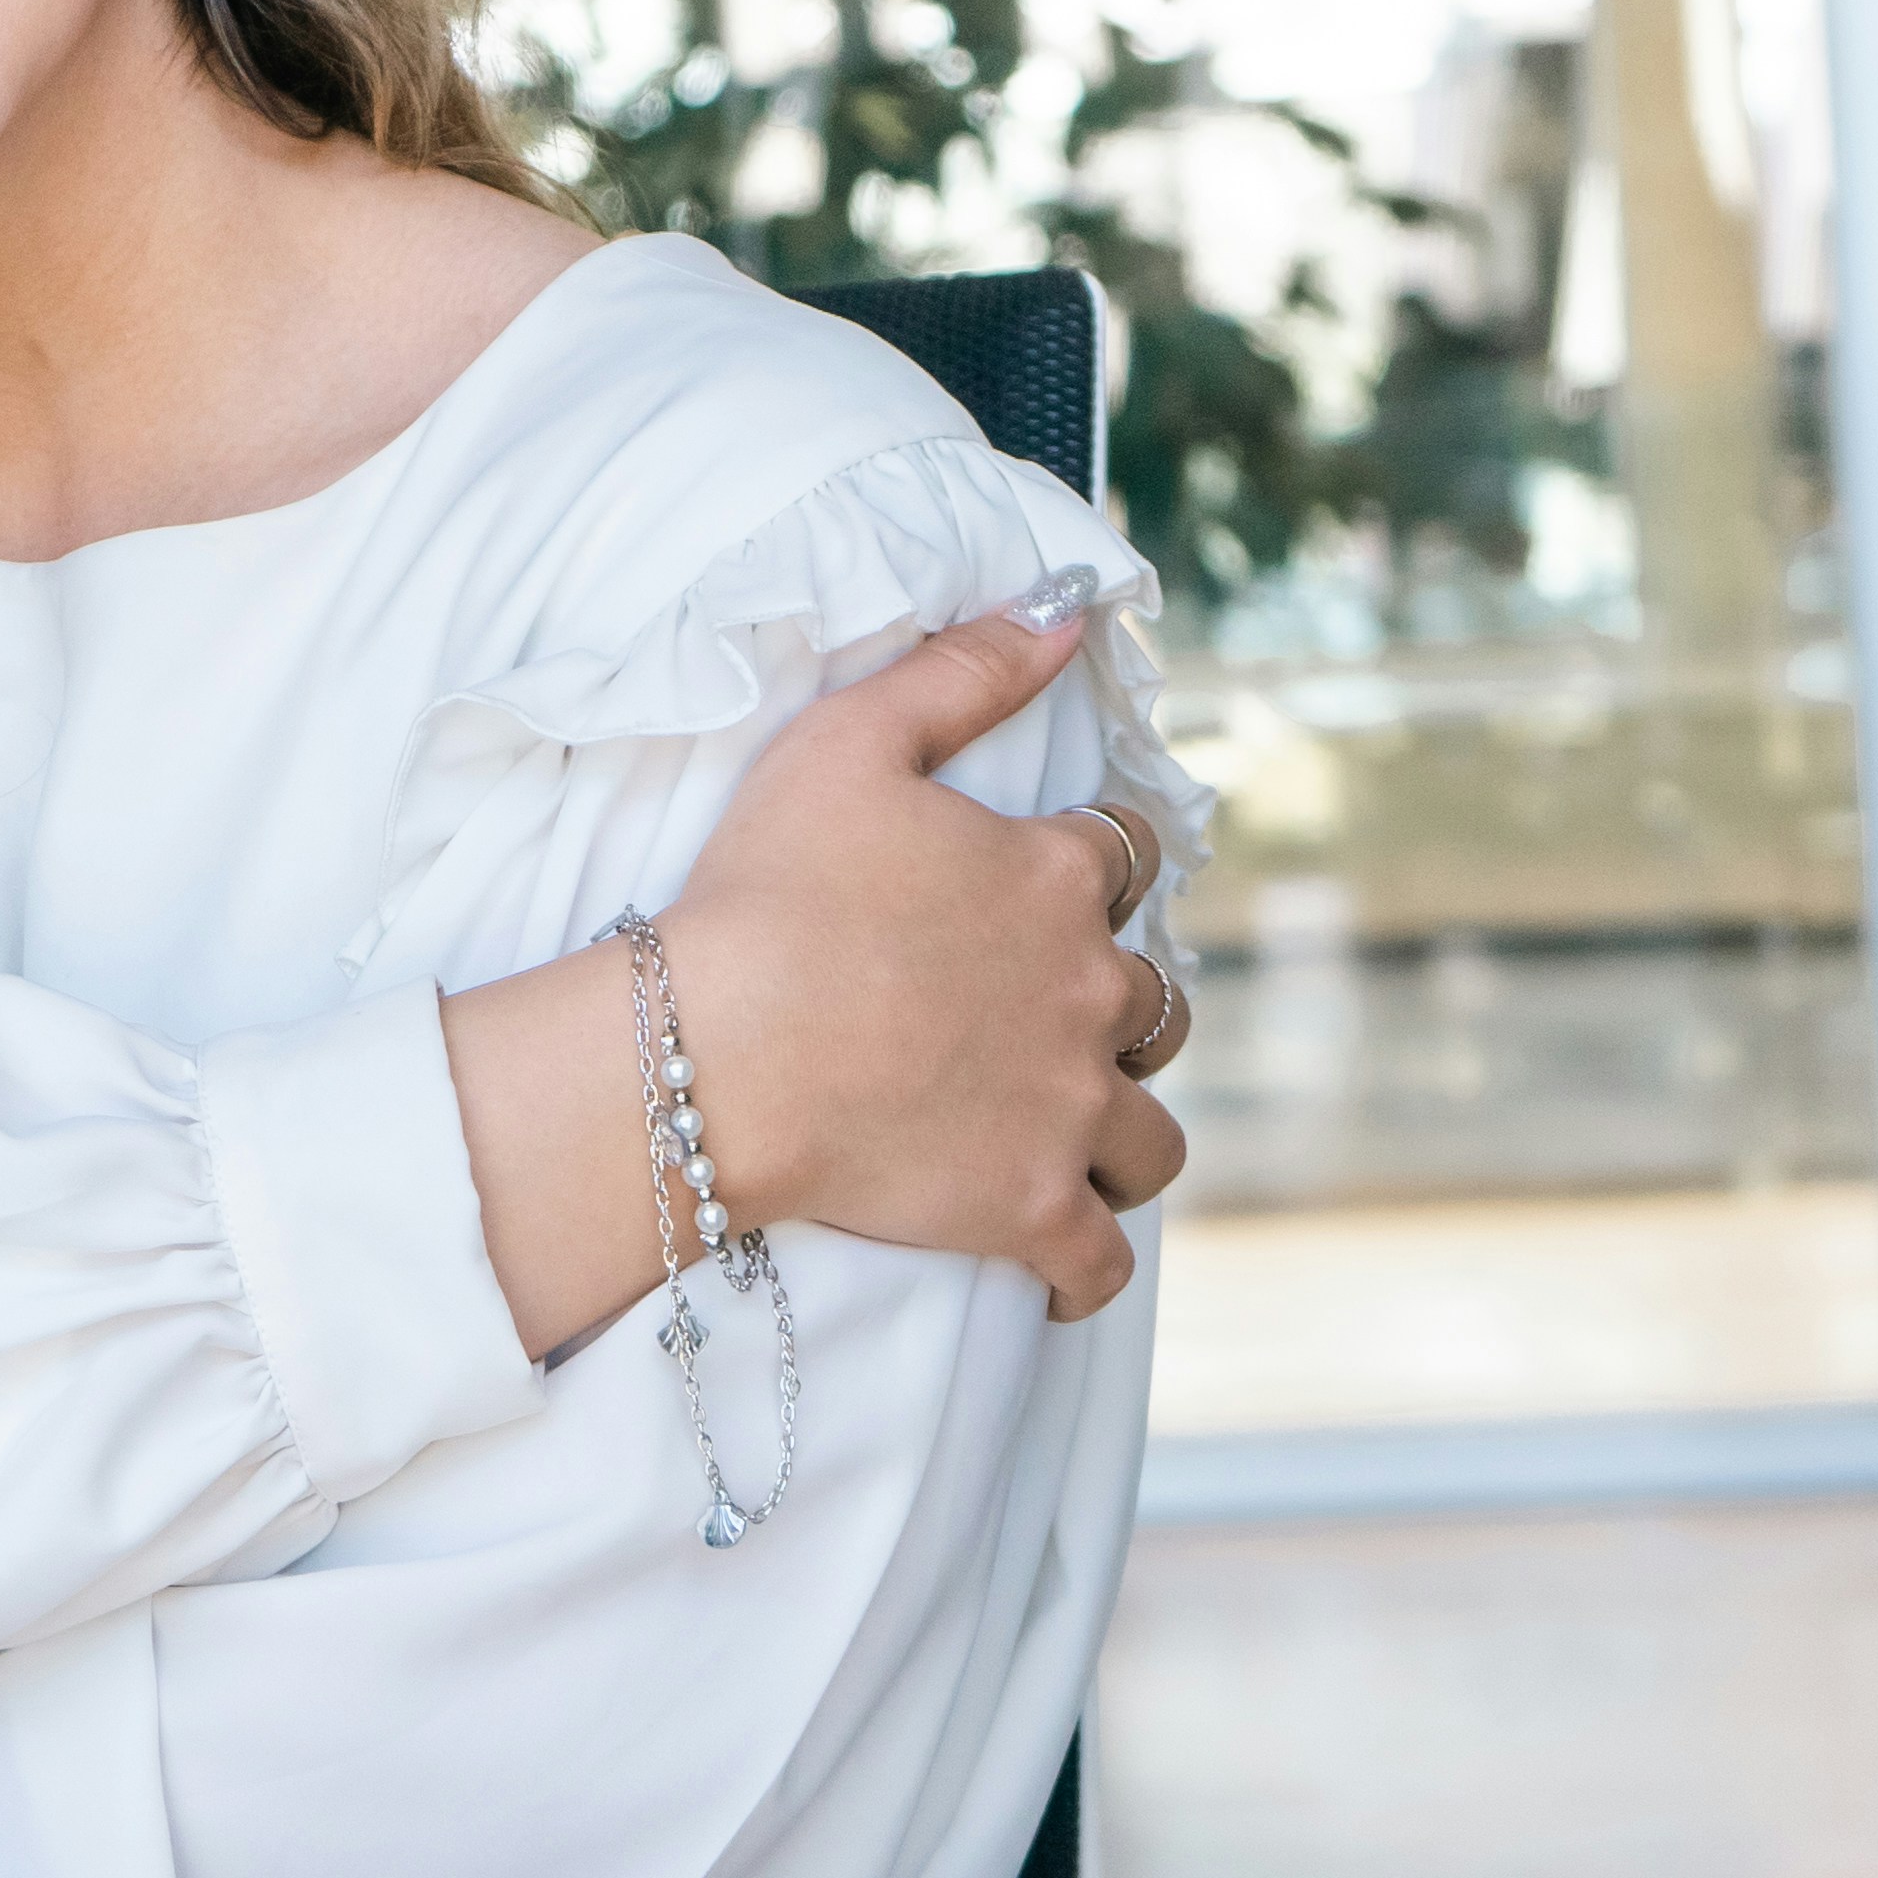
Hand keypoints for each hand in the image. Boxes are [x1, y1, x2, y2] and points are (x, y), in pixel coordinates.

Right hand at [659, 595, 1181, 1318]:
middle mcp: (1087, 994)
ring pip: (1152, 1138)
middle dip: (1116, 1007)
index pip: (1123, 858)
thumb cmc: (766, 894)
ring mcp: (1068, 1111)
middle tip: (1043, 1019)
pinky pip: (1099, 1262)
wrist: (719, 1052)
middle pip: (1157, 1000)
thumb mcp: (849, 743)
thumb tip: (1064, 610)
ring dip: (1121, 1135)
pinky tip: (1059, 1266)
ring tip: (1065, 1136)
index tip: (1050, 887)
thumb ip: (963, 670)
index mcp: (1052, 881)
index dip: (1091, 867)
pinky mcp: (1031, 1209)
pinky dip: (1085, 1268)